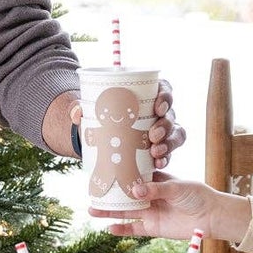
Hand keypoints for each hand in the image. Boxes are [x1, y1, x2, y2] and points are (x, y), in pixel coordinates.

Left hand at [67, 77, 184, 167]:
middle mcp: (159, 112)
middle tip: (152, 135)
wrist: (100, 139)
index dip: (166, 97)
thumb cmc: (101, 118)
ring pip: (175, 133)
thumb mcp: (91, 111)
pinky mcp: (161, 148)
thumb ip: (81, 110)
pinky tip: (158, 163)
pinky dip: (166, 158)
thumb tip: (76, 112)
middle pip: (170, 114)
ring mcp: (163, 131)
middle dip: (165, 125)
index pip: (164, 90)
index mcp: (148, 95)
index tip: (157, 107)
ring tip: (155, 151)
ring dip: (168, 143)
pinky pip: (170, 152)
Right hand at [106, 173, 251, 243]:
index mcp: (155, 181)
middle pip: (124, 195)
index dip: (119, 174)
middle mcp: (149, 196)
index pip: (133, 176)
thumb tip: (135, 190)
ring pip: (125, 212)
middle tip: (91, 193)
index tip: (103, 171)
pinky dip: (122, 229)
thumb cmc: (197, 196)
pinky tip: (109, 229)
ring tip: (92, 210)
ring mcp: (150, 212)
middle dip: (108, 195)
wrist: (211, 216)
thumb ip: (156, 189)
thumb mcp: (177, 188)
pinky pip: (134, 229)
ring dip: (109, 212)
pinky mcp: (153, 228)